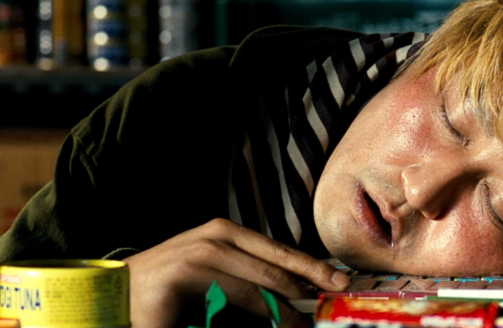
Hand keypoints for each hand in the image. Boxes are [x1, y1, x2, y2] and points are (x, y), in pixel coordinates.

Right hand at [122, 218, 350, 327]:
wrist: (114, 294)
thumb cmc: (171, 288)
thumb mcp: (218, 274)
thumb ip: (253, 278)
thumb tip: (299, 293)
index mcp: (225, 232)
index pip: (280, 250)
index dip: (312, 268)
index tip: (340, 282)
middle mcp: (212, 240)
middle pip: (273, 270)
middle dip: (302, 294)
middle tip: (325, 311)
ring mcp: (194, 258)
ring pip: (253, 291)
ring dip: (281, 314)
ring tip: (299, 326)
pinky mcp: (178, 282)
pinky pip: (224, 307)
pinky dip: (248, 319)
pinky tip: (266, 326)